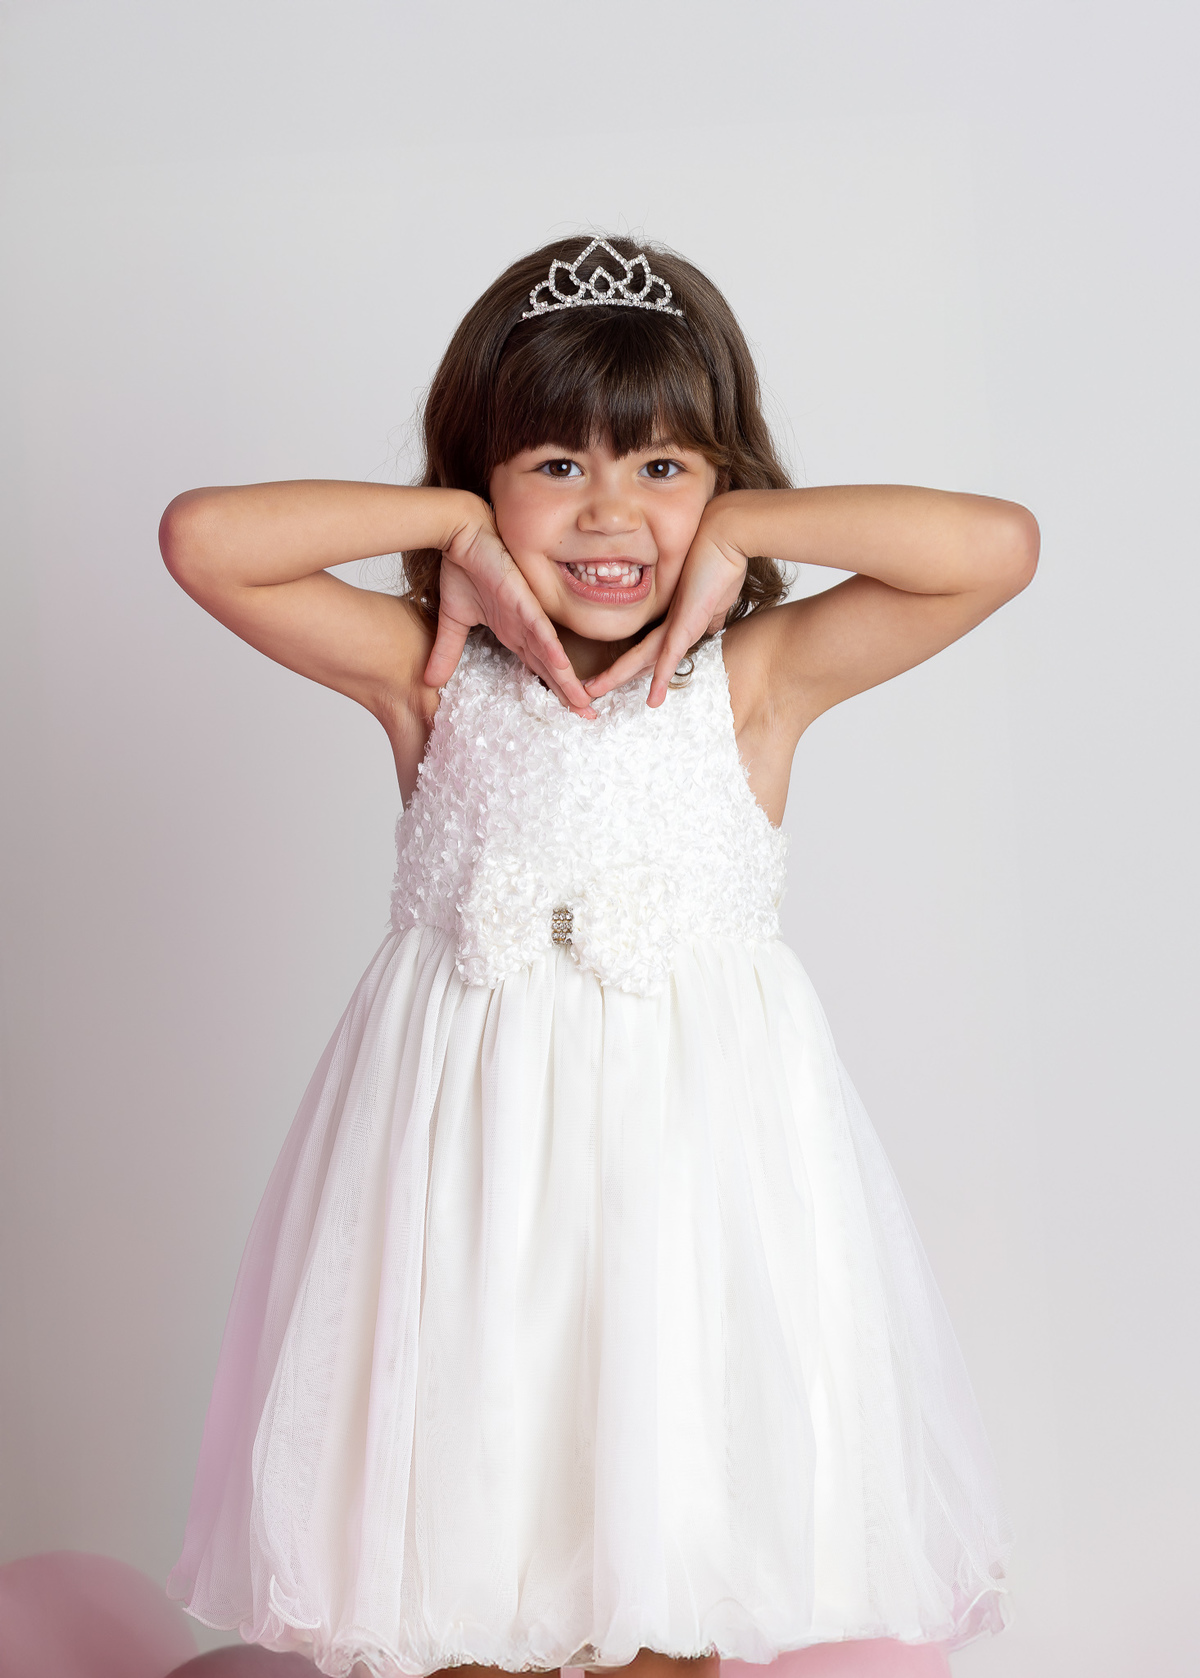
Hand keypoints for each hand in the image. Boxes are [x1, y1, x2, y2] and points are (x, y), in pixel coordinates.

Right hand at [423, 510, 596, 716]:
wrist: (462, 533)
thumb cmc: (464, 567)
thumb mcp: (453, 620)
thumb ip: (447, 651)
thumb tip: (431, 681)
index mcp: (513, 632)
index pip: (538, 669)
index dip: (553, 692)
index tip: (569, 714)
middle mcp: (525, 628)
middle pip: (551, 668)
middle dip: (569, 693)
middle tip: (589, 719)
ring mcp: (526, 614)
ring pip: (551, 654)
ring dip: (566, 679)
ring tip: (582, 704)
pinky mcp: (521, 600)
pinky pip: (538, 627)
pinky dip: (549, 646)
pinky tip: (561, 665)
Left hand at [583, 507, 747, 705]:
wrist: (727, 533)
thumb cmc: (724, 560)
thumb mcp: (717, 597)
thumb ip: (710, 615)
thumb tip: (709, 628)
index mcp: (674, 617)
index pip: (647, 648)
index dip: (631, 666)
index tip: (615, 678)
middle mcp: (669, 621)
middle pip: (635, 655)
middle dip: (611, 674)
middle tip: (586, 689)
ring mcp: (676, 621)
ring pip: (641, 657)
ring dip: (617, 677)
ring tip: (592, 692)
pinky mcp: (687, 621)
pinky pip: (670, 656)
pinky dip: (661, 678)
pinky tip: (652, 699)